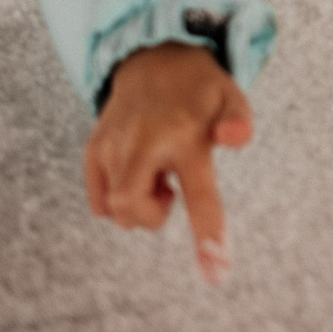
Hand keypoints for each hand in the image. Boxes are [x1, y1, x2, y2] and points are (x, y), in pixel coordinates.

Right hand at [85, 40, 253, 283]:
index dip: (208, 234)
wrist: (154, 58)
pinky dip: (116, 202)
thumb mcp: (231, 96)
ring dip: (139, 206)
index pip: (200, 194)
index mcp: (186, 136)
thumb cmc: (200, 89)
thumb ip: (238, 122)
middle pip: (133, 210)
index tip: (216, 273)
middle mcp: (143, 142)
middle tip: (170, 189)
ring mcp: (112, 145)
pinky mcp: (93, 149)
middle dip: (152, 216)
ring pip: (115, 210)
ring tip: (157, 173)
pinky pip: (99, 201)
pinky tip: (136, 174)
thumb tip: (239, 139)